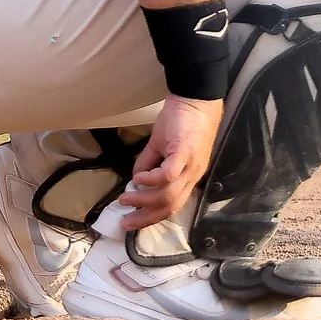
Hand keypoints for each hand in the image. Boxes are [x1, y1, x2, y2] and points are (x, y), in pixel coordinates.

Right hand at [117, 94, 223, 230]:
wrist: (195, 98)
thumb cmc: (180, 120)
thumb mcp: (161, 147)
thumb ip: (149, 164)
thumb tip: (135, 180)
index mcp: (190, 174)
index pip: (174, 204)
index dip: (152, 216)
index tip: (132, 222)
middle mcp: (194, 174)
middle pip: (172, 205)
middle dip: (146, 217)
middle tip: (125, 221)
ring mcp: (192, 164)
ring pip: (169, 194)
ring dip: (144, 200)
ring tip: (126, 199)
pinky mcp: (186, 152)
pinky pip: (168, 175)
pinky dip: (151, 180)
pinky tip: (138, 179)